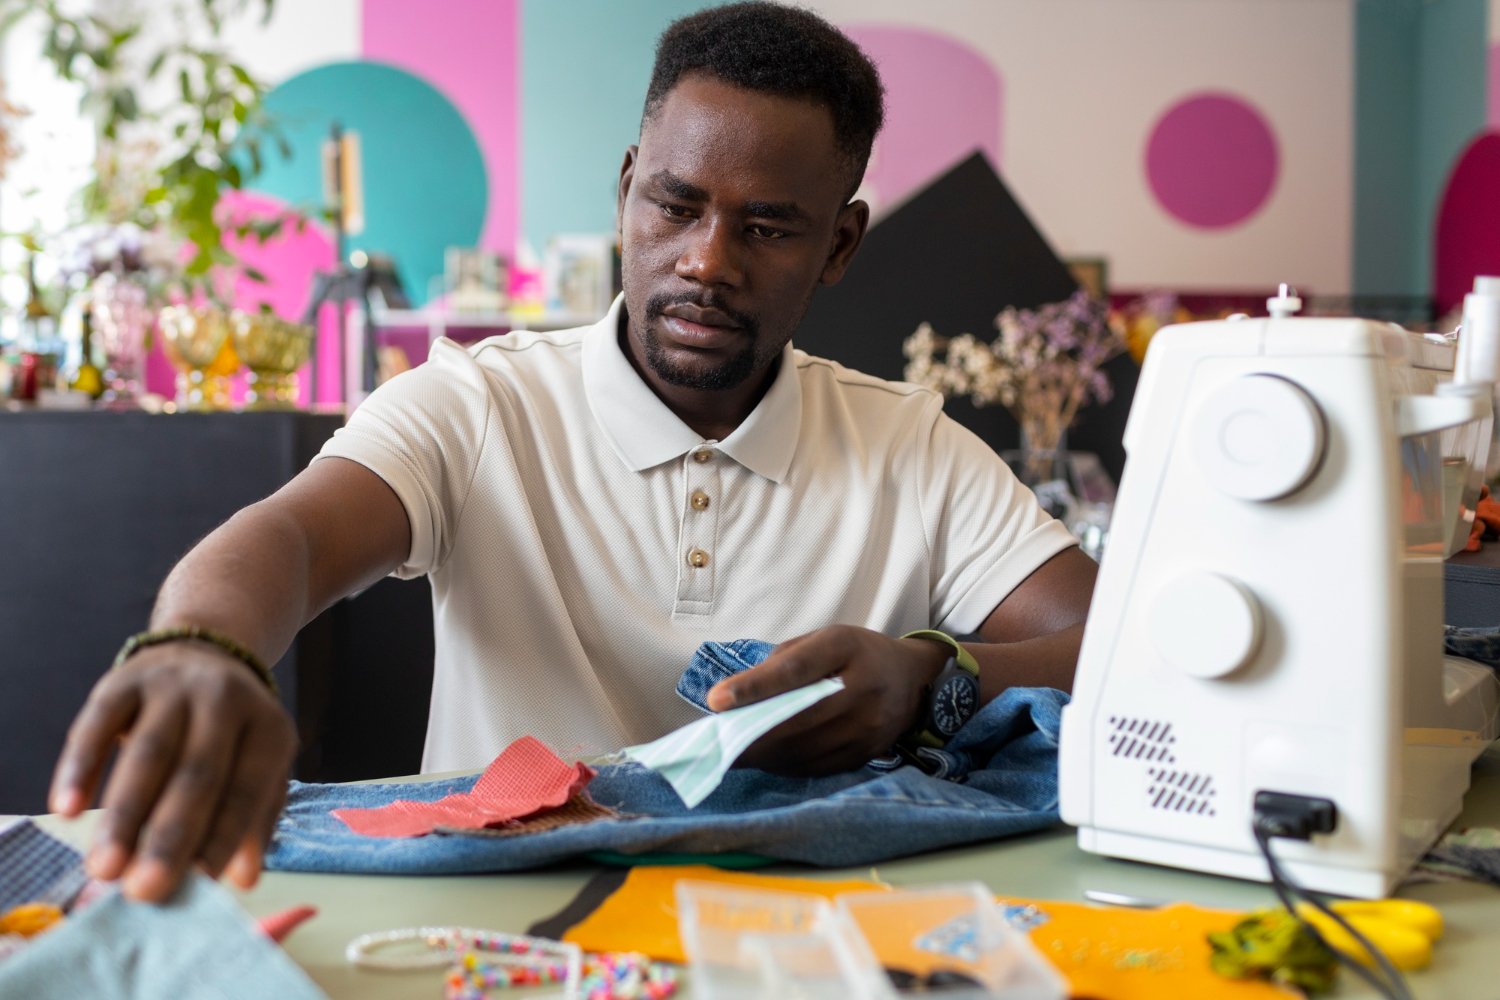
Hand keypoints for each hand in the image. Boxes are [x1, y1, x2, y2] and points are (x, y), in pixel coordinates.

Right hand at [49, 641, 296, 901]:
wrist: (202, 653)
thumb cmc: (232, 734)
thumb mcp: (260, 766)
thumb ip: (253, 820)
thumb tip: (244, 880)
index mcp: (269, 727)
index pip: (248, 787)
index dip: (226, 836)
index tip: (202, 884)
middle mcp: (225, 700)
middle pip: (198, 773)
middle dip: (170, 835)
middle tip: (144, 890)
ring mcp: (173, 687)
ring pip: (147, 753)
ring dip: (123, 815)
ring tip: (104, 868)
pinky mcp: (123, 682)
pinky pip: (97, 725)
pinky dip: (80, 768)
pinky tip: (65, 810)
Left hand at [705, 625, 947, 775]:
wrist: (911, 677)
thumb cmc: (856, 653)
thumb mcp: (824, 639)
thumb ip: (785, 660)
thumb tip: (739, 694)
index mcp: (846, 646)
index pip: (796, 668)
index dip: (755, 687)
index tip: (716, 701)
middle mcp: (863, 687)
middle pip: (798, 717)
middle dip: (750, 732)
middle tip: (714, 742)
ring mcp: (870, 725)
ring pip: (805, 748)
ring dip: (763, 754)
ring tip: (732, 754)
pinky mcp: (868, 752)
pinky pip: (817, 765)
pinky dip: (785, 764)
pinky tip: (765, 759)